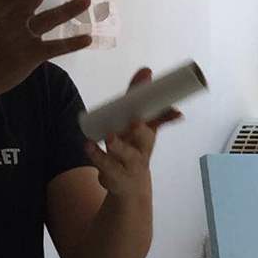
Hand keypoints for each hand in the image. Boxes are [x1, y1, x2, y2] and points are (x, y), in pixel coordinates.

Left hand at [87, 65, 180, 200]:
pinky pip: (103, 164)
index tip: (169, 107)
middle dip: (140, 131)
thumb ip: (136, 100)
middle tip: (136, 122)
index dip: (163, 114)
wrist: (129, 187)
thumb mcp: (140, 129)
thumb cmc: (135, 150)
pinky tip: (88, 145)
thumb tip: (146, 70)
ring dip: (117, 146)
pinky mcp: (111, 174)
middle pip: (144, 140)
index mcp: (149, 136)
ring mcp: (127, 164)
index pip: (157, 121)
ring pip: (123, 155)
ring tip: (110, 137)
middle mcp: (142, 150)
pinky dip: (95, 154)